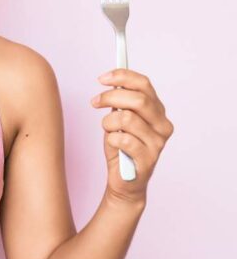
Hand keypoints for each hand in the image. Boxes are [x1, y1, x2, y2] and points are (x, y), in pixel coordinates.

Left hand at [91, 69, 173, 205]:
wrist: (125, 181)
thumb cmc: (121, 146)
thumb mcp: (120, 118)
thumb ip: (121, 101)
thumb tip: (111, 80)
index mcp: (158, 111)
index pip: (145, 85)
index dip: (122, 76)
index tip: (101, 78)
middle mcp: (163, 125)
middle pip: (138, 99)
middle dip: (110, 97)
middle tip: (94, 102)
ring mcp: (158, 143)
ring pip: (127, 118)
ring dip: (108, 122)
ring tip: (108, 131)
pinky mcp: (148, 159)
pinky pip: (122, 139)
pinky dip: (111, 140)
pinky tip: (114, 146)